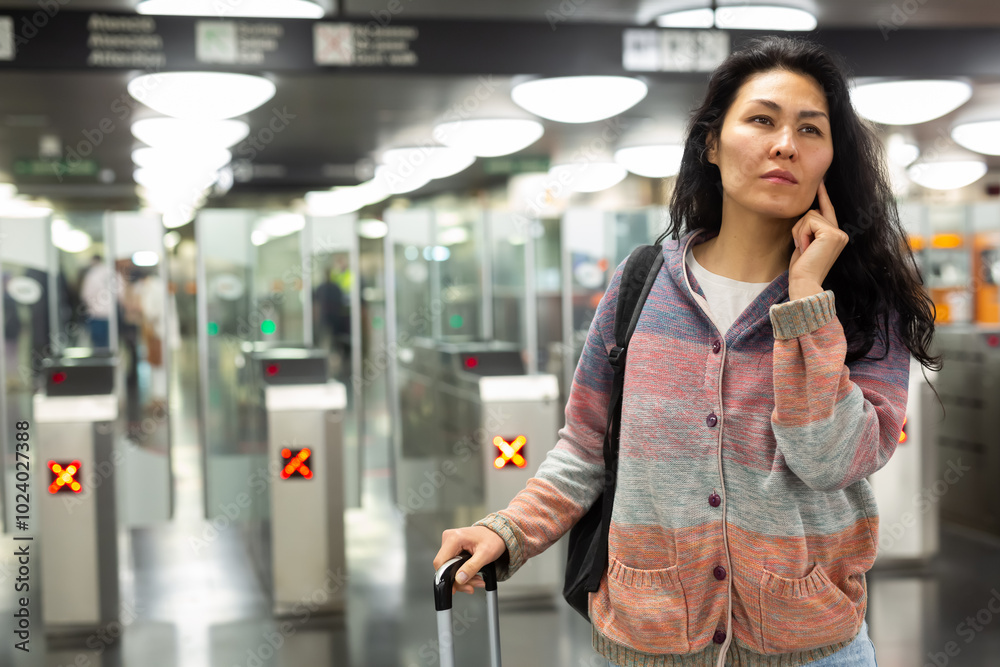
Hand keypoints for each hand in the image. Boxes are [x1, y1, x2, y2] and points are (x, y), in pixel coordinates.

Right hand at [434, 526, 506, 594]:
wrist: (497, 534)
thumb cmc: (493, 539)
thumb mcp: (485, 554)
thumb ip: (472, 567)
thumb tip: (459, 578)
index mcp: (454, 538)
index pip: (440, 562)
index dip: (446, 577)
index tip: (456, 586)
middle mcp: (449, 539)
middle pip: (445, 567)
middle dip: (459, 580)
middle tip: (472, 586)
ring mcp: (450, 544)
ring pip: (449, 568)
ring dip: (463, 579)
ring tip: (476, 581)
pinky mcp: (454, 549)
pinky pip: (453, 565)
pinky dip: (463, 573)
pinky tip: (473, 576)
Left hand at [787, 179, 847, 299]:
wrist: (804, 282)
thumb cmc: (802, 268)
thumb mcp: (805, 244)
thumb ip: (810, 229)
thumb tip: (805, 213)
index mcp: (836, 236)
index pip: (828, 209)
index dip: (823, 194)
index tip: (820, 180)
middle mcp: (841, 233)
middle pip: (813, 212)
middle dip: (800, 227)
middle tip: (802, 247)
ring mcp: (838, 233)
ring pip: (809, 215)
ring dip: (799, 232)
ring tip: (804, 249)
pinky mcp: (832, 233)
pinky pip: (808, 221)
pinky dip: (801, 234)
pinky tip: (805, 248)